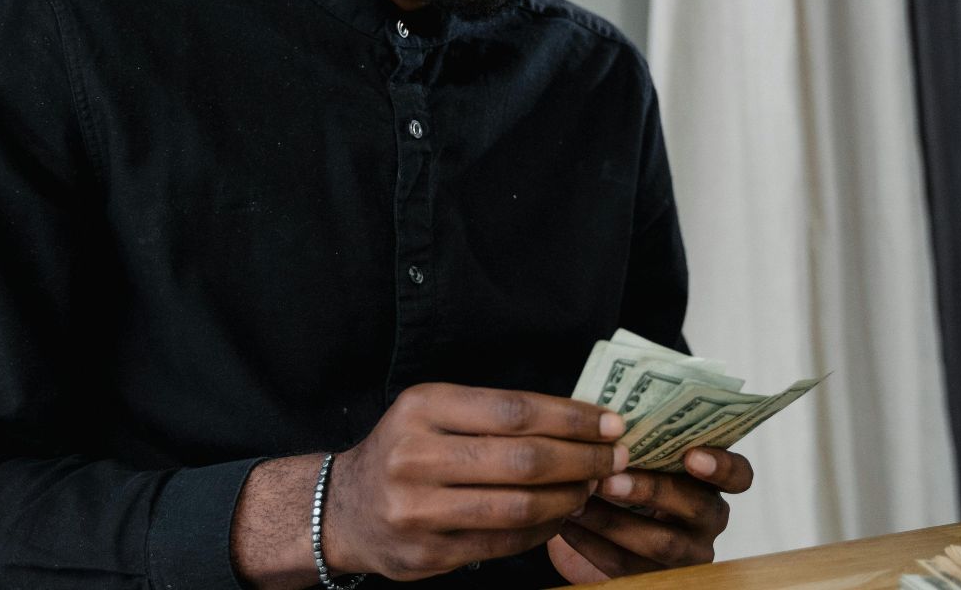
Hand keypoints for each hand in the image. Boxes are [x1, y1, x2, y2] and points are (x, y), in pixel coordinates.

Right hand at [323, 383, 628, 581]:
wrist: (344, 509)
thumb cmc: (405, 451)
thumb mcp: (433, 412)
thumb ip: (494, 414)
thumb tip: (580, 419)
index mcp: (422, 408)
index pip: (514, 410)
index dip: (571, 418)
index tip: (610, 422)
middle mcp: (415, 456)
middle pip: (523, 459)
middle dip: (582, 458)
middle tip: (616, 457)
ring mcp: (418, 510)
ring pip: (518, 506)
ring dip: (569, 497)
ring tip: (592, 487)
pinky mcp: (427, 553)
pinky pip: (504, 544)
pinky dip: (543, 530)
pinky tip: (560, 516)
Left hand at [546, 447, 754, 581]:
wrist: (598, 532)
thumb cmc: (623, 478)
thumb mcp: (636, 458)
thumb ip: (635, 440)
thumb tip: (604, 414)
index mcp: (711, 481)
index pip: (739, 475)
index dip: (721, 466)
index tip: (692, 455)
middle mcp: (709, 519)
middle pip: (696, 507)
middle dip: (651, 490)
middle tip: (609, 479)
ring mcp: (688, 555)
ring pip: (663, 542)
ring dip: (615, 520)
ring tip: (579, 500)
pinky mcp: (657, 579)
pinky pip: (628, 567)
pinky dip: (593, 545)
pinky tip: (566, 526)